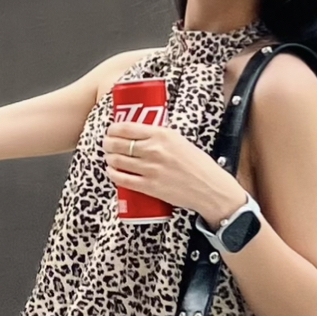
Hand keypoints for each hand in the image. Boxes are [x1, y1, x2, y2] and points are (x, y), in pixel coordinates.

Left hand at [103, 120, 240, 227]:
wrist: (209, 188)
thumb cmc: (198, 164)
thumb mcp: (180, 141)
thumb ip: (160, 136)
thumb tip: (140, 134)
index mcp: (162, 134)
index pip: (127, 128)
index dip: (113, 129)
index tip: (111, 130)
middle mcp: (154, 150)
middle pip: (118, 144)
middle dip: (108, 143)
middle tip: (107, 144)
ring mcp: (150, 169)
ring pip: (117, 161)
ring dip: (109, 158)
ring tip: (109, 157)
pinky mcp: (149, 187)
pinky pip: (122, 179)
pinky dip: (113, 174)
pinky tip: (112, 172)